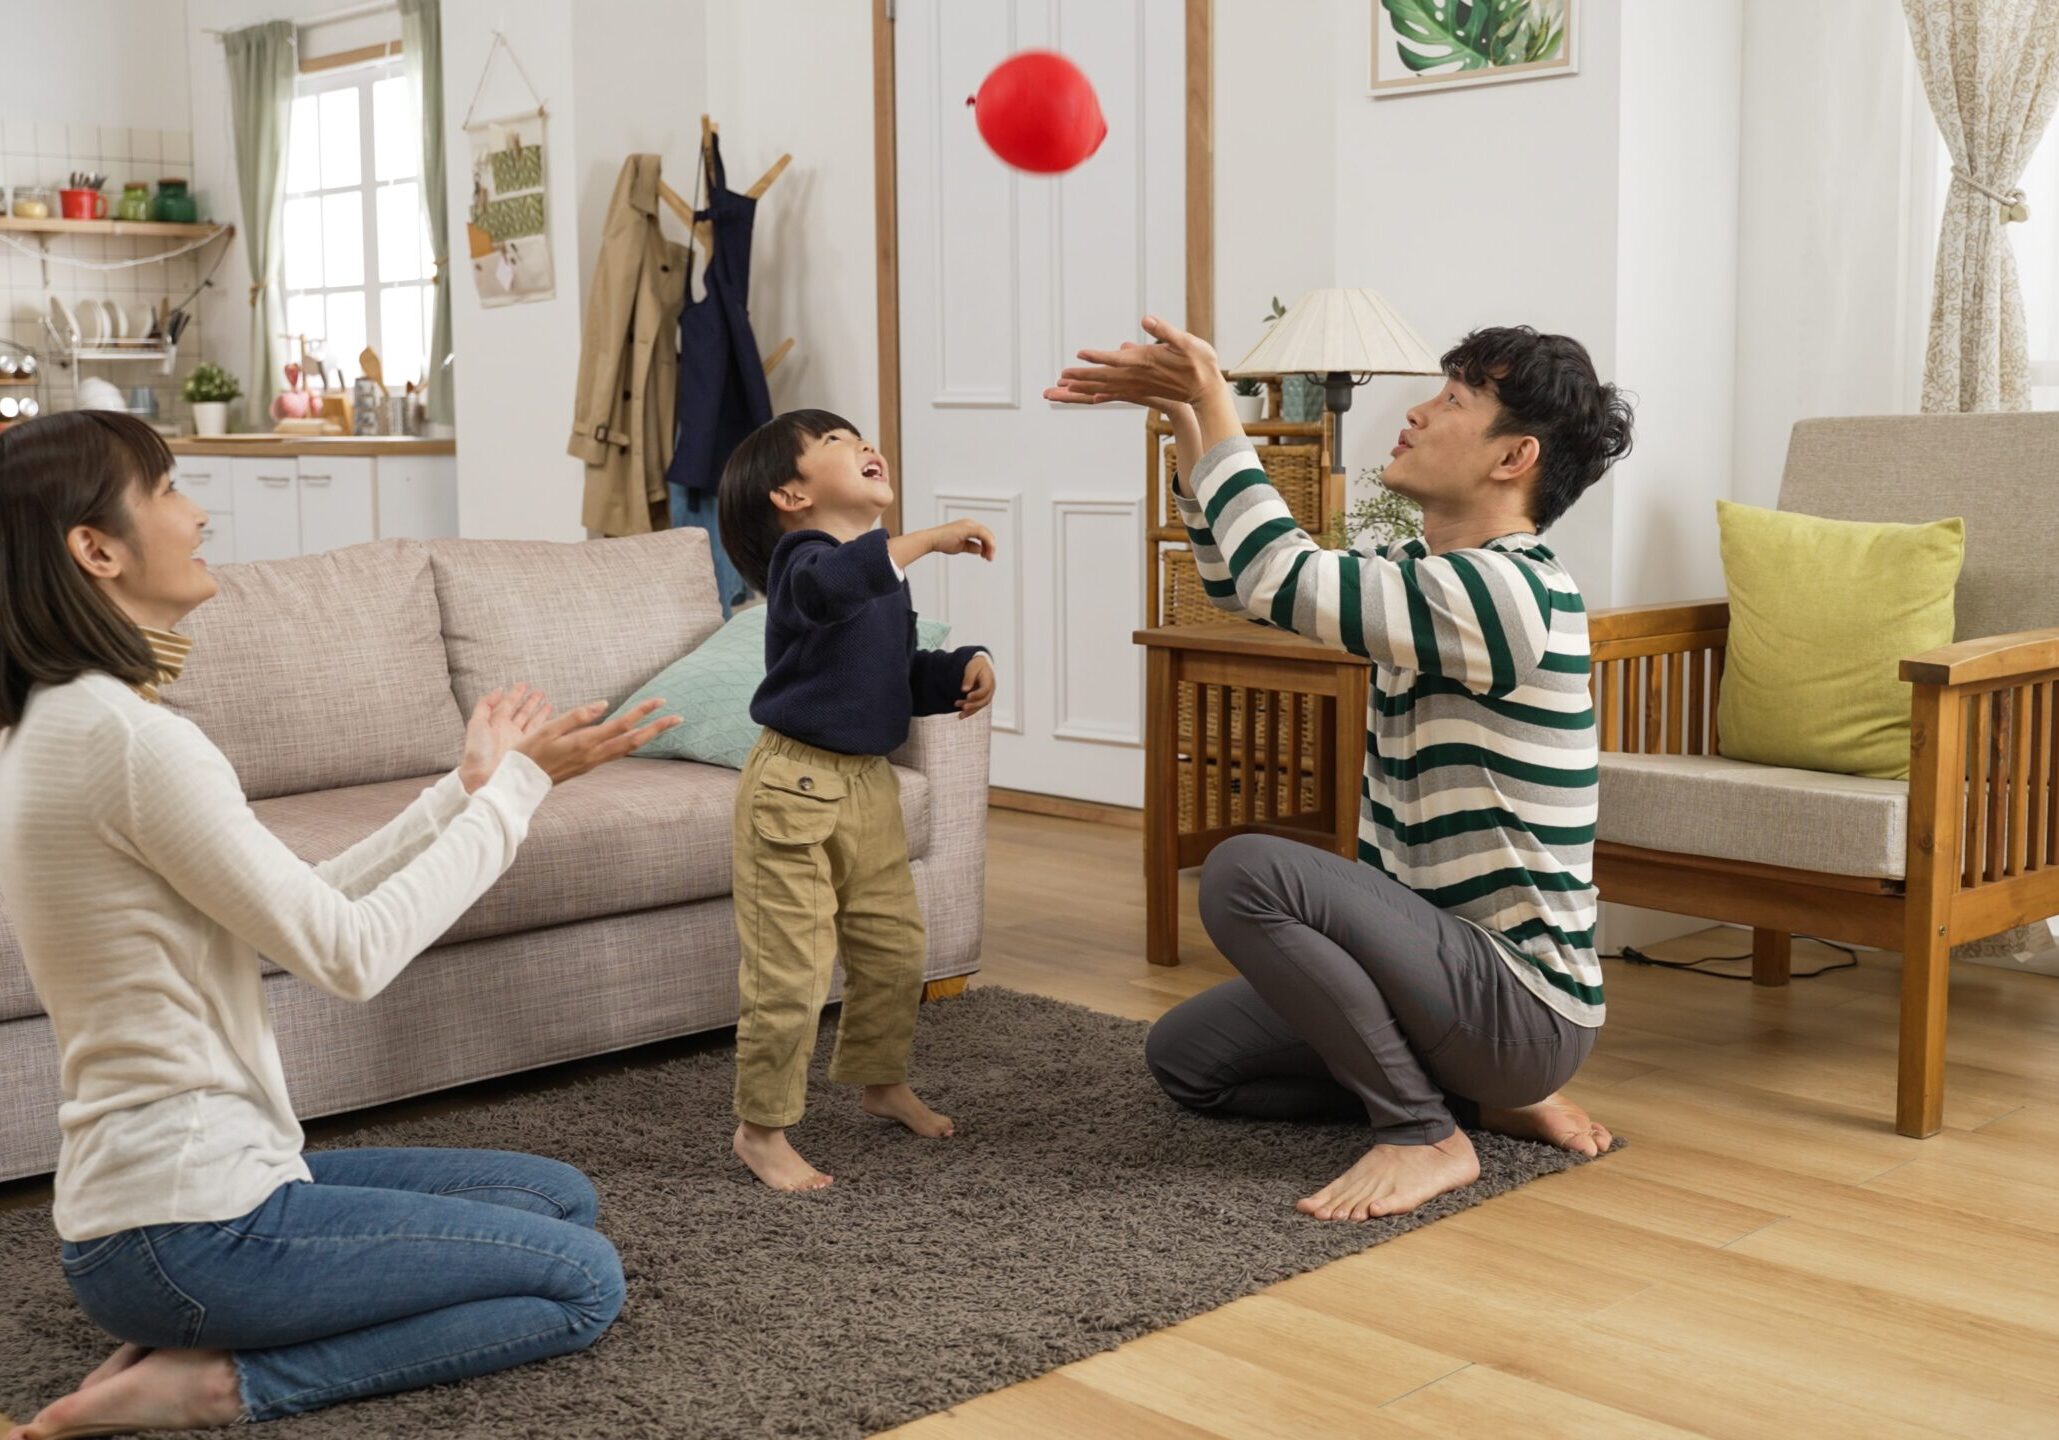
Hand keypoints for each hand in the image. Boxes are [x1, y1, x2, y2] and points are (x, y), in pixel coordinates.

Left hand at [458, 683, 553, 793]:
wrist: (484, 774)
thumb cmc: (478, 751)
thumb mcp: (476, 723)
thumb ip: (485, 704)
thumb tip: (498, 690)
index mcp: (496, 722)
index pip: (508, 704)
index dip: (516, 693)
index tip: (524, 684)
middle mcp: (508, 729)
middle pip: (522, 711)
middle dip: (531, 701)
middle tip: (540, 692)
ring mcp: (518, 739)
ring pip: (531, 720)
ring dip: (539, 710)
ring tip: (548, 702)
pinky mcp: (527, 747)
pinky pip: (537, 732)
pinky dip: (545, 723)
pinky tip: (551, 717)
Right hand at [512, 697, 681, 785]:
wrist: (520, 783)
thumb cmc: (529, 752)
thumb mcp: (548, 728)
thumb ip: (577, 716)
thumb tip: (604, 704)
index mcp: (585, 742)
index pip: (621, 724)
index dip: (642, 711)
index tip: (660, 701)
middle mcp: (594, 755)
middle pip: (633, 740)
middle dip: (657, 728)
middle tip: (678, 718)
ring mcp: (593, 763)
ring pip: (627, 749)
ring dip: (647, 737)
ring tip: (663, 726)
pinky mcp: (589, 766)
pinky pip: (617, 754)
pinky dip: (632, 744)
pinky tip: (636, 738)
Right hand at [926, 518, 997, 561]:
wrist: (931, 540)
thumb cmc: (942, 542)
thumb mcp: (961, 546)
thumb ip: (971, 547)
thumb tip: (980, 549)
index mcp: (968, 526)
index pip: (983, 535)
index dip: (988, 546)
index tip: (986, 556)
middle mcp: (969, 523)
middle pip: (987, 534)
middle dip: (990, 547)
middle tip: (990, 558)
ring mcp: (968, 524)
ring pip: (986, 534)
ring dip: (990, 546)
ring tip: (989, 557)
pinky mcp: (967, 527)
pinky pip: (982, 534)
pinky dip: (987, 542)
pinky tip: (986, 552)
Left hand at [957, 654, 995, 717]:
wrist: (981, 665)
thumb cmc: (976, 665)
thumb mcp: (972, 668)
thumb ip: (968, 678)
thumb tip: (964, 690)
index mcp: (989, 680)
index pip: (985, 689)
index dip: (977, 694)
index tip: (967, 696)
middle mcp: (990, 689)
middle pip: (984, 700)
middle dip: (974, 705)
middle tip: (963, 707)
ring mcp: (987, 695)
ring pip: (980, 705)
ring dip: (970, 711)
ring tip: (959, 715)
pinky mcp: (982, 698)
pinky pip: (977, 706)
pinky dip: (969, 711)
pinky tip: (960, 715)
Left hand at [1043, 316, 1223, 409]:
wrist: (1207, 390)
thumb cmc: (1199, 362)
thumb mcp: (1185, 341)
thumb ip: (1164, 330)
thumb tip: (1146, 319)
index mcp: (1144, 362)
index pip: (1116, 358)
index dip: (1097, 356)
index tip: (1079, 354)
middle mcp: (1137, 376)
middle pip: (1103, 377)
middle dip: (1080, 378)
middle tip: (1059, 380)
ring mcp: (1138, 386)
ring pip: (1106, 387)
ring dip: (1084, 388)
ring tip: (1065, 389)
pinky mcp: (1142, 391)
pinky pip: (1118, 394)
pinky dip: (1103, 395)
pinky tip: (1093, 398)